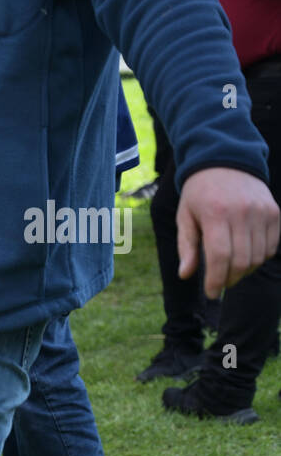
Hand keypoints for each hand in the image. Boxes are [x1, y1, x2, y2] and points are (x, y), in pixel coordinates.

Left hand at [177, 167, 279, 298]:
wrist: (226, 161)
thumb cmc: (199, 194)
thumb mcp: (184, 217)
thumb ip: (186, 247)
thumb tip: (186, 275)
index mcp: (216, 214)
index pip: (220, 257)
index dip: (216, 280)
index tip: (211, 293)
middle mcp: (242, 212)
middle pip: (241, 260)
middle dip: (229, 279)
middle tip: (220, 284)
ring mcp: (262, 212)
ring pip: (258, 257)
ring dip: (244, 271)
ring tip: (230, 272)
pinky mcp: (274, 212)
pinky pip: (271, 246)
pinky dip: (259, 258)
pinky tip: (245, 258)